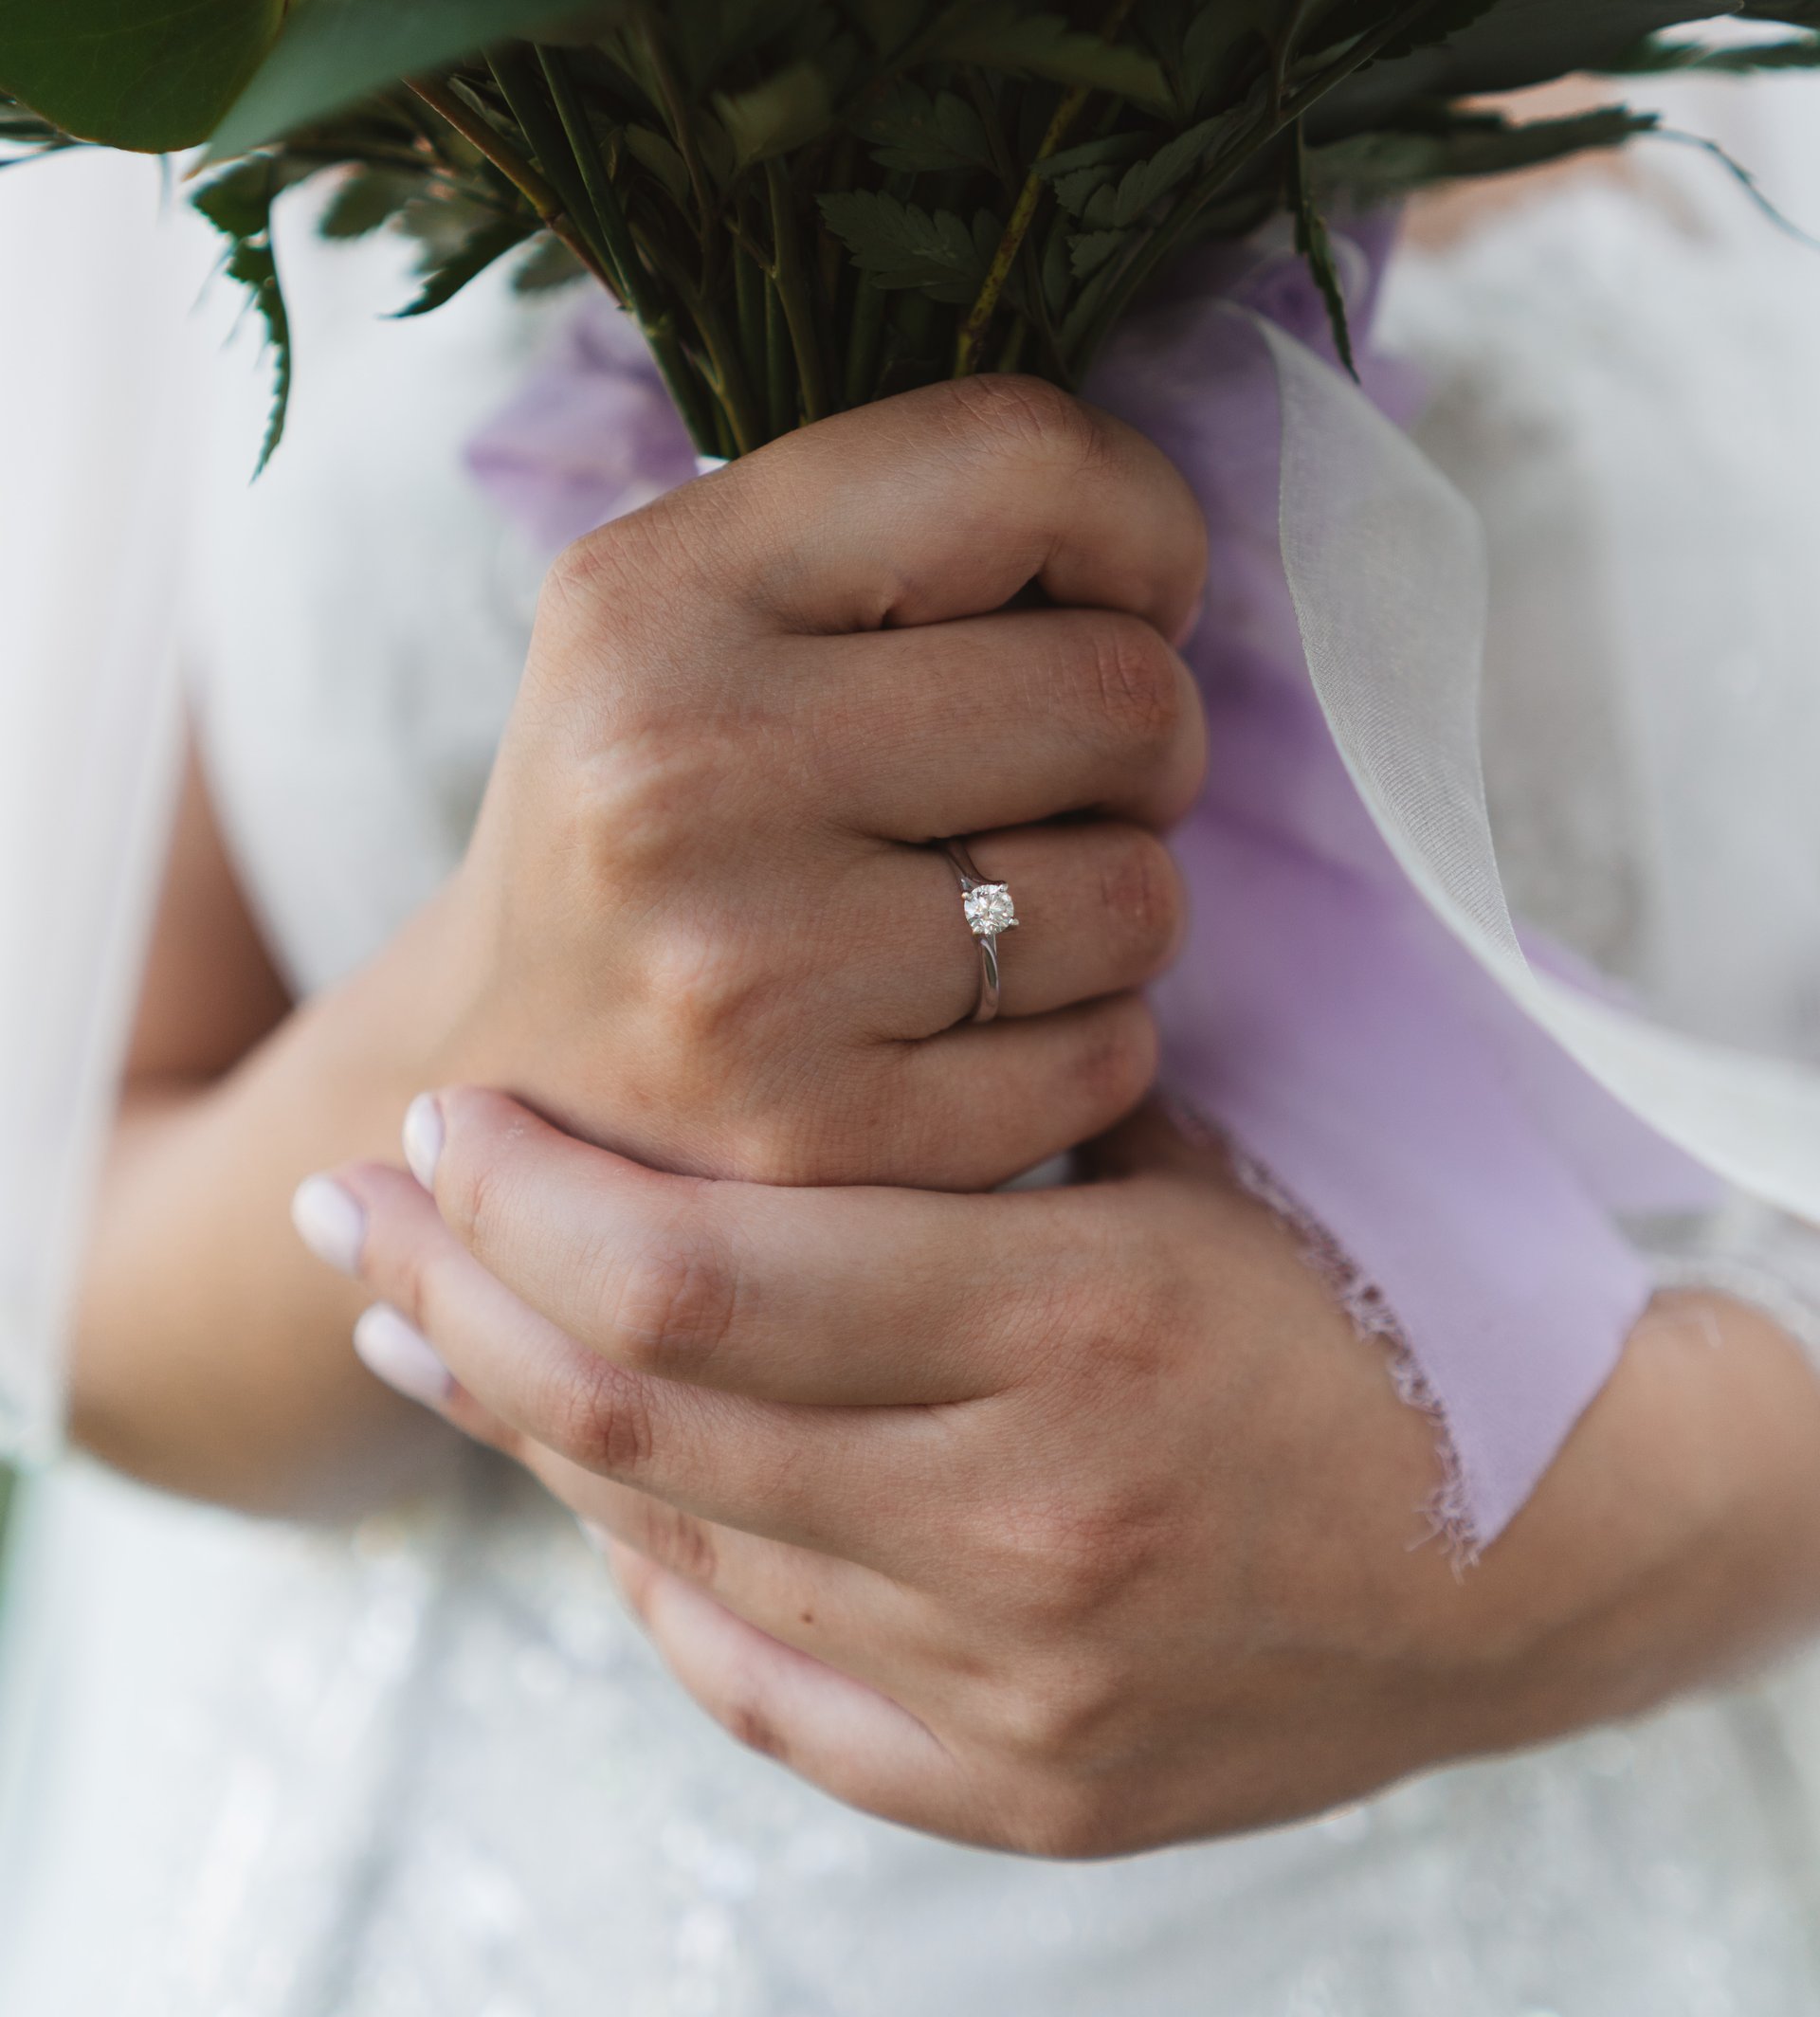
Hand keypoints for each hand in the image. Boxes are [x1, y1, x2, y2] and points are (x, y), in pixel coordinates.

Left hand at [309, 1089, 1819, 1855]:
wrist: (1545, 1537)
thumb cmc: (1367, 1289)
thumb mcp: (1178, 1163)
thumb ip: (958, 1149)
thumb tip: (722, 1084)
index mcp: (1076, 1329)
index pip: (696, 1276)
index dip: (527, 1200)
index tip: (437, 1121)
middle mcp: (1026, 1526)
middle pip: (644, 1413)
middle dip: (464, 1298)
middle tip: (360, 1210)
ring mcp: (1014, 1687)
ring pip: (677, 1545)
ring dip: (529, 1426)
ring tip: (430, 1324)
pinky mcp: (1020, 1789)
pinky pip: (759, 1680)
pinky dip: (648, 1571)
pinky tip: (581, 1486)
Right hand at [428, 375, 1206, 1186]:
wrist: (498, 1082)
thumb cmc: (664, 803)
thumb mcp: (704, 606)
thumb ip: (906, 526)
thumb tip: (1161, 543)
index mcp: (656, 590)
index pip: (1026, 459)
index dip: (1138, 524)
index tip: (1113, 593)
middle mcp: (678, 768)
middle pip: (1124, 692)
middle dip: (1140, 736)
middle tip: (1050, 774)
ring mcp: (743, 973)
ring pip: (1139, 890)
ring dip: (1114, 896)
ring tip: (991, 897)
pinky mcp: (816, 1141)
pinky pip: (1109, 1057)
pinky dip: (1080, 1038)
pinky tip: (966, 1022)